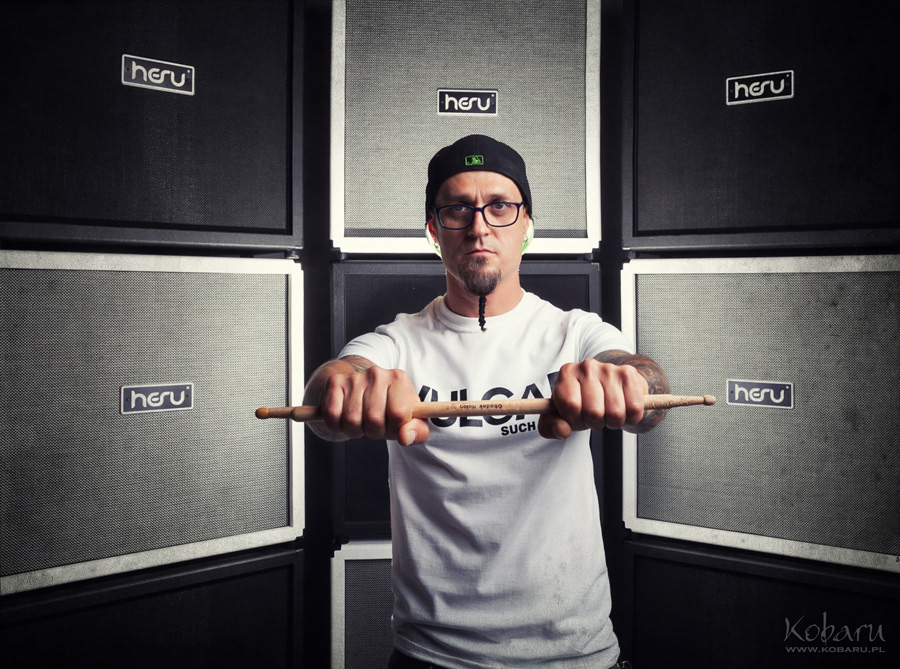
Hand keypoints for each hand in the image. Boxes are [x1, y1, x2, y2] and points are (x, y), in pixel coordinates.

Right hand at [306, 356, 429, 445]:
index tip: (392, 424)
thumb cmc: (388, 407)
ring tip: (361, 421)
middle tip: (375, 425)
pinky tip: (344, 418)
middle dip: (374, 431)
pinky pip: (332, 416)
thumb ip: (417, 431)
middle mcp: (377, 374)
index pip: (398, 414)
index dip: (394, 428)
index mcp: (399, 379)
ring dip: (355, 431)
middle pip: (374, 419)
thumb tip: (405, 437)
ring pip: (351, 420)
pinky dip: (337, 426)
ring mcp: (355, 377)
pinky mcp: (335, 383)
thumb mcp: (409, 419)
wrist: (361, 388)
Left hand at [538, 358, 649, 439]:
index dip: (575, 420)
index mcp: (566, 373)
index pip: (570, 406)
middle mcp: (587, 366)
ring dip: (613, 422)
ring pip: (615, 413)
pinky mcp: (629, 374)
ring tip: (608, 413)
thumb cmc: (583, 401)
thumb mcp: (561, 414)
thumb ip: (552, 426)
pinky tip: (623, 409)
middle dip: (595, 423)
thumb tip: (563, 430)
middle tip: (595, 416)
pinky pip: (634, 409)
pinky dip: (630, 418)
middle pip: (594, 412)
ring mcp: (609, 368)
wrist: (610, 384)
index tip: (577, 417)